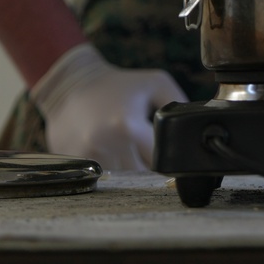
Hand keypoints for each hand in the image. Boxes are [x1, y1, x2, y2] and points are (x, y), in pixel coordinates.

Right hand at [30, 43, 187, 171]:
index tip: (170, 154)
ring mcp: (87, 157)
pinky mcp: (74, 164)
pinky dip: (110, 170)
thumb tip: (193, 128)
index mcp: (128, 126)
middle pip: (140, 176)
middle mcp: (105, 145)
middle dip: (149, 167)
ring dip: (129, 170)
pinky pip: (100, 178)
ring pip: (121, 181)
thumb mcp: (156, 83)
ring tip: (128, 148)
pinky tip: (110, 151)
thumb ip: (179, 103)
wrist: (71, 84)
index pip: (159, 161)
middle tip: (148, 149)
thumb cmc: (118, 85)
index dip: (169, 160)